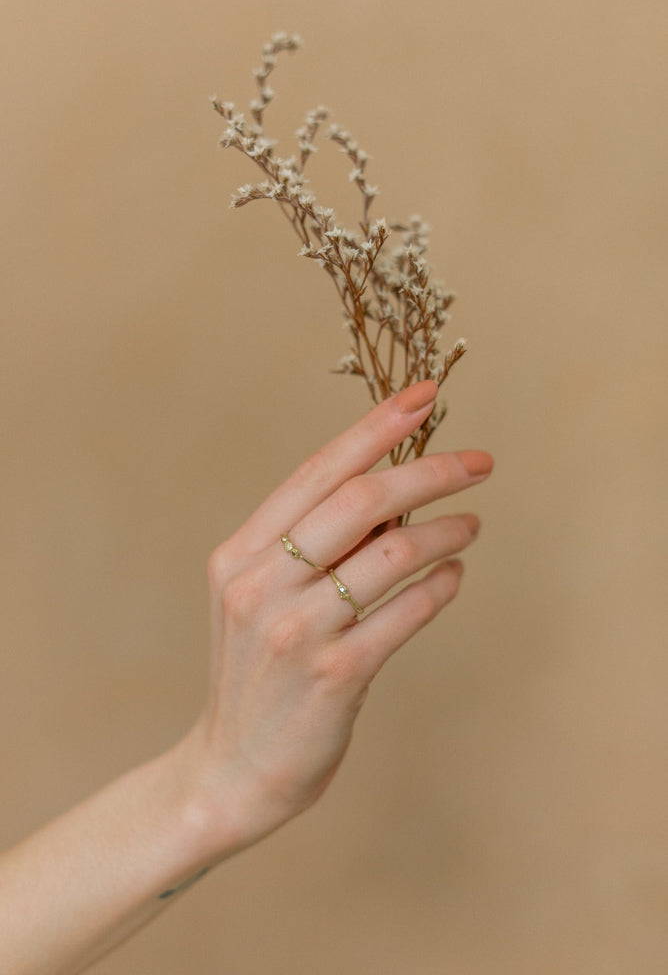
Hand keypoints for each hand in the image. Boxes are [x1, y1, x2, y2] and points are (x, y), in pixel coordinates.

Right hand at [187, 381, 492, 846]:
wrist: (229, 770)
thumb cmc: (256, 676)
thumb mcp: (256, 600)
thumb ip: (307, 547)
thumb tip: (391, 495)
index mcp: (239, 554)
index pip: (317, 471)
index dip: (375, 428)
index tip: (422, 397)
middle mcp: (262, 584)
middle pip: (361, 499)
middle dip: (431, 469)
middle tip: (479, 463)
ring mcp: (297, 629)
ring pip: (394, 551)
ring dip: (447, 530)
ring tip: (471, 526)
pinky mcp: (337, 674)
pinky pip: (408, 611)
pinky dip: (442, 586)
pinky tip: (455, 576)